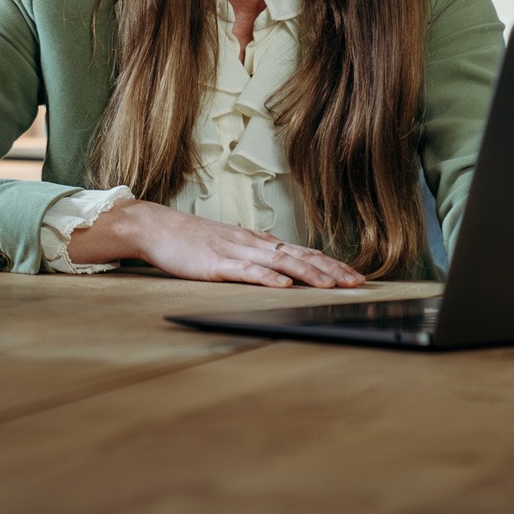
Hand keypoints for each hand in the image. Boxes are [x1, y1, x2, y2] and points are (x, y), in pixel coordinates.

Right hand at [66, 199, 364, 288]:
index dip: (331, 264)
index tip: (356, 275)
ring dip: (309, 274)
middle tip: (358, 283)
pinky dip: (267, 278)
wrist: (156, 226)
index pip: (303, 252)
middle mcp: (253, 244)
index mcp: (258, 241)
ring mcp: (236, 252)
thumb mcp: (231, 244)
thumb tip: (284, 265)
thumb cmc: (191, 239)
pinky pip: (246, 271)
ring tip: (332, 285)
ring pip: (280, 263)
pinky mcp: (217, 264)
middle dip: (331, 271)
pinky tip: (284, 286)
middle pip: (300, 256)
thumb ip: (257, 254)